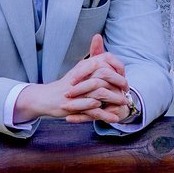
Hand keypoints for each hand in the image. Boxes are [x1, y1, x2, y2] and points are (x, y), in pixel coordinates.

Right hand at [16, 37, 130, 122]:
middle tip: (127, 92)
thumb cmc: (66, 86)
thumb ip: (94, 61)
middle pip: (105, 76)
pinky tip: (114, 118)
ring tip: (124, 105)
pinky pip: (93, 110)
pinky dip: (105, 115)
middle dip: (119, 84)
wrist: (45, 98)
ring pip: (100, 93)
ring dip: (114, 99)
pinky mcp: (73, 106)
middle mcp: (80, 76)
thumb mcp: (80, 71)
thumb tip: (108, 54)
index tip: (125, 77)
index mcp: (83, 66)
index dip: (118, 68)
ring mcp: (76, 92)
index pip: (105, 60)